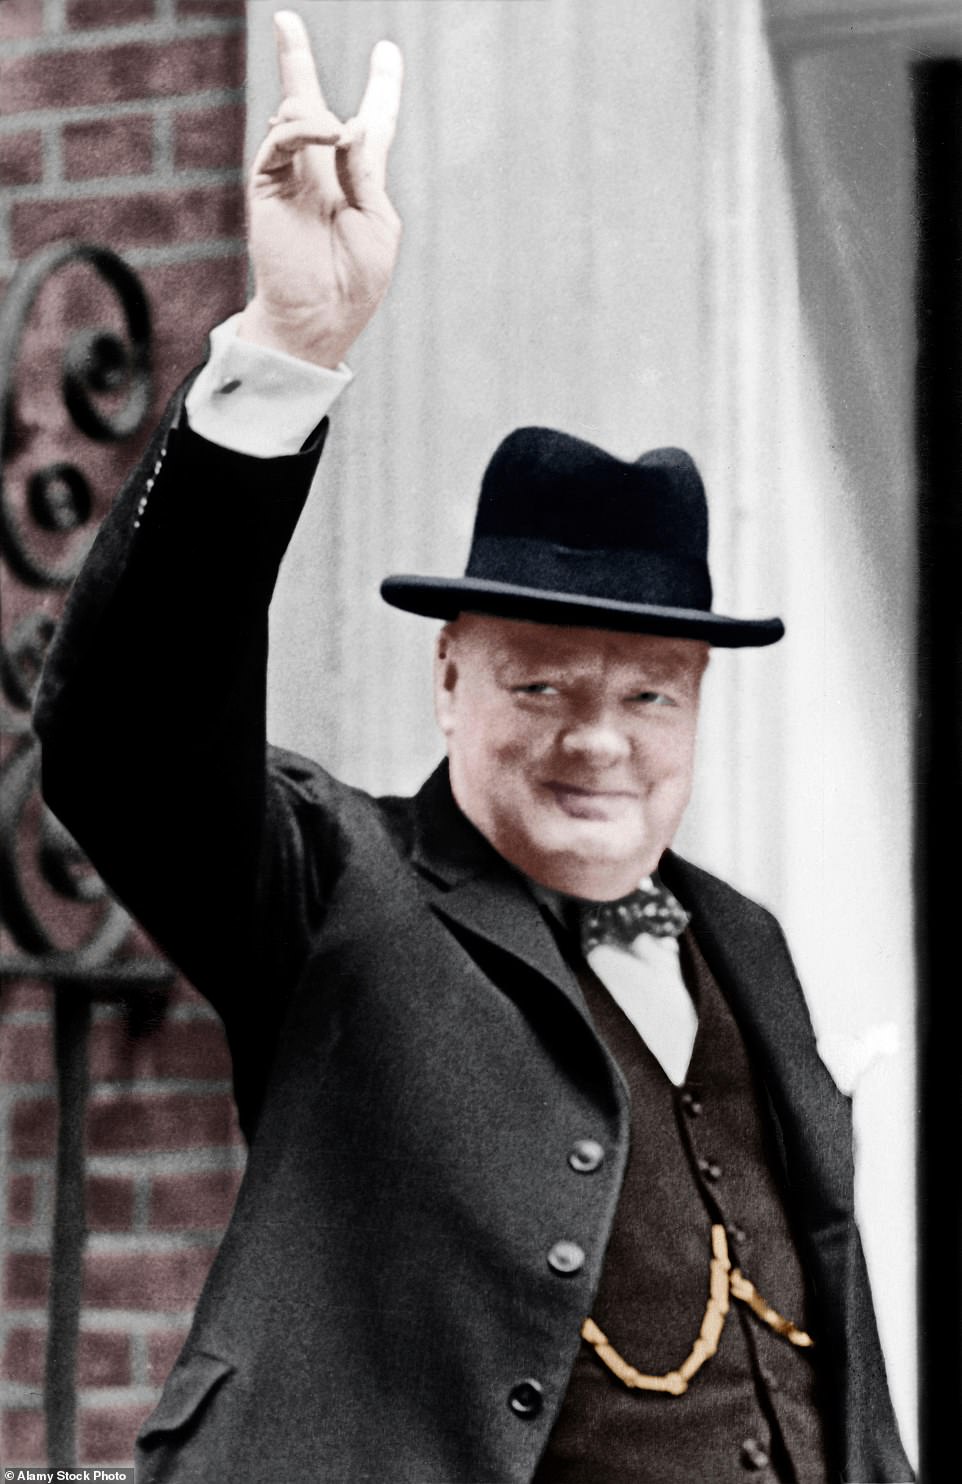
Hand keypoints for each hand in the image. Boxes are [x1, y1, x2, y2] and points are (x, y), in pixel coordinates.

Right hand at [237, 10, 402, 367]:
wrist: (318, 316)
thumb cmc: (355, 282)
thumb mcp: (379, 224)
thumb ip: (367, 173)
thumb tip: (349, 124)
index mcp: (359, 179)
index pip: (373, 123)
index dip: (382, 86)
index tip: (387, 53)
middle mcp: (323, 169)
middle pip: (312, 104)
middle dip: (297, 62)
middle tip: (287, 21)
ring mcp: (292, 175)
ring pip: (295, 114)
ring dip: (318, 112)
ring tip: (335, 130)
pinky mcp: (268, 184)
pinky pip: (282, 139)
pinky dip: (304, 128)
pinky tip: (327, 130)